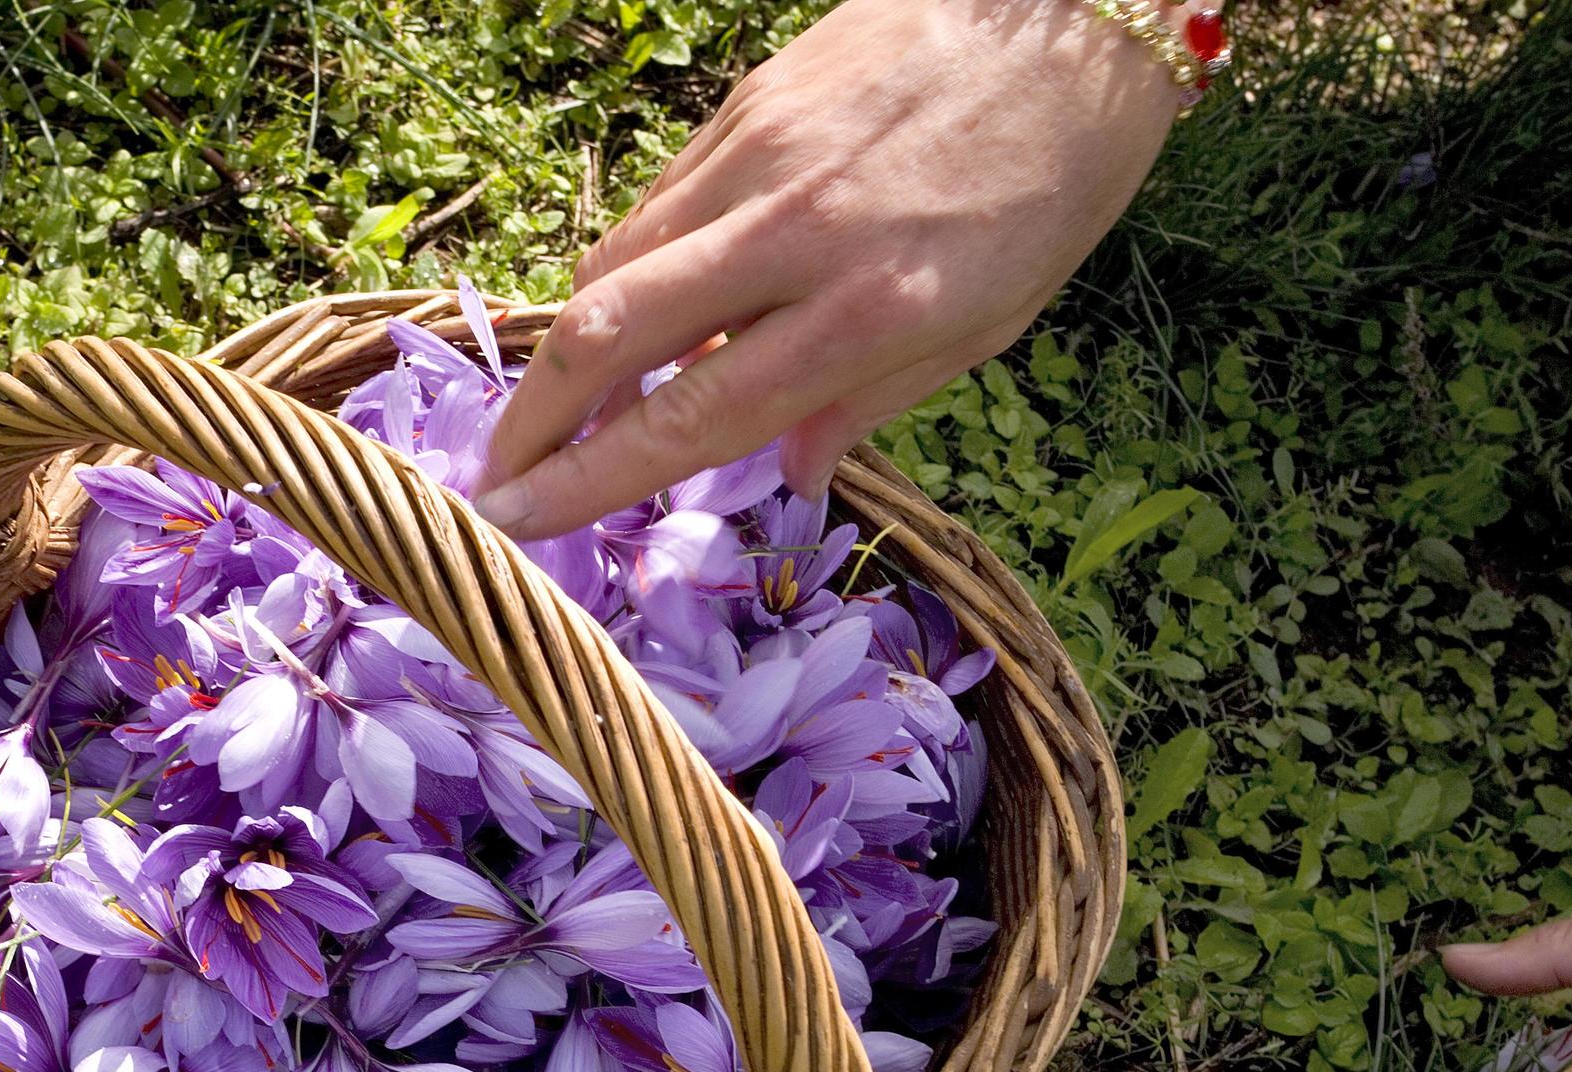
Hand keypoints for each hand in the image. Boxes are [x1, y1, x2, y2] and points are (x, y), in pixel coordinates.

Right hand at [475, 0, 1182, 540]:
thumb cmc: (1055, 180)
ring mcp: (758, 156)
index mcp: (868, 310)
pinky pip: (658, 206)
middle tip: (498, 476)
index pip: (693, 413)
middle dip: (533, 418)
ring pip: (614, 262)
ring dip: (568, 349)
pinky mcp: (745, 103)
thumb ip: (872, 404)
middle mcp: (796, 233)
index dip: (592, 477)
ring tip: (555, 411)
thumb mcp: (990, 325)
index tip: (523, 520)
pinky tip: (635, 313)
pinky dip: (628, 272)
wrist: (1073, 7)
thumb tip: (787, 475)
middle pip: (611, 331)